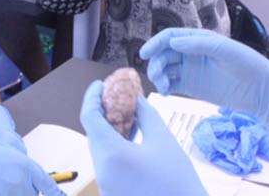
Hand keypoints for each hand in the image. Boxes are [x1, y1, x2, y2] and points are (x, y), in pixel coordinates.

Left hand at [80, 81, 205, 195]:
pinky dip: (113, 148)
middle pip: (93, 134)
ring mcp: (104, 186)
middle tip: (116, 97)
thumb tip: (135, 98)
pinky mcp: (111, 194)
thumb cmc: (179, 181)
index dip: (92, 97)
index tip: (101, 84)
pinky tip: (129, 139)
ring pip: (99, 149)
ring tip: (126, 116)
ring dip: (108, 131)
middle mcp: (101, 171)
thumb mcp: (164, 141)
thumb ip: (146, 115)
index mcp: (111, 154)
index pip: (89, 117)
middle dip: (102, 112)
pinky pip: (106, 165)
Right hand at [139, 28, 268, 130]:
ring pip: (164, 69)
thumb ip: (200, 45)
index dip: (155, 43)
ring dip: (158, 76)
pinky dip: (164, 86)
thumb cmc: (248, 65)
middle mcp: (190, 53)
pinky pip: (170, 84)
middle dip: (156, 63)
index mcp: (198, 40)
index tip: (145, 53)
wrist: (261, 91)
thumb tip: (173, 43)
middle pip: (163, 54)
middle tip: (157, 76)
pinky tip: (166, 92)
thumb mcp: (225, 50)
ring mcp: (190, 70)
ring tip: (164, 87)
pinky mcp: (191, 87)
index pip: (170, 37)